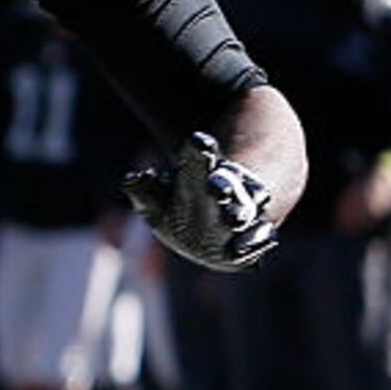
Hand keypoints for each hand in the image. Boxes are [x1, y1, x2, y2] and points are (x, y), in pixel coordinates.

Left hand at [124, 132, 277, 270]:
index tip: (198, 141)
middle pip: (225, 184)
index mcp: (200, 175)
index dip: (200, 151)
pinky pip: (260, 236)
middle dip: (221, 186)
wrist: (213, 231)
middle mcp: (226, 190)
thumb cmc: (180, 210)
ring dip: (241, 214)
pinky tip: (244, 248)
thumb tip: (130, 179)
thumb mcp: (155, 201)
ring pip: (247, 208)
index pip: (200, 158)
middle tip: (215, 186)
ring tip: (235, 220)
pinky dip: (255, 240)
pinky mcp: (257, 234)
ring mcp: (245, 211)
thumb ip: (144, 190)